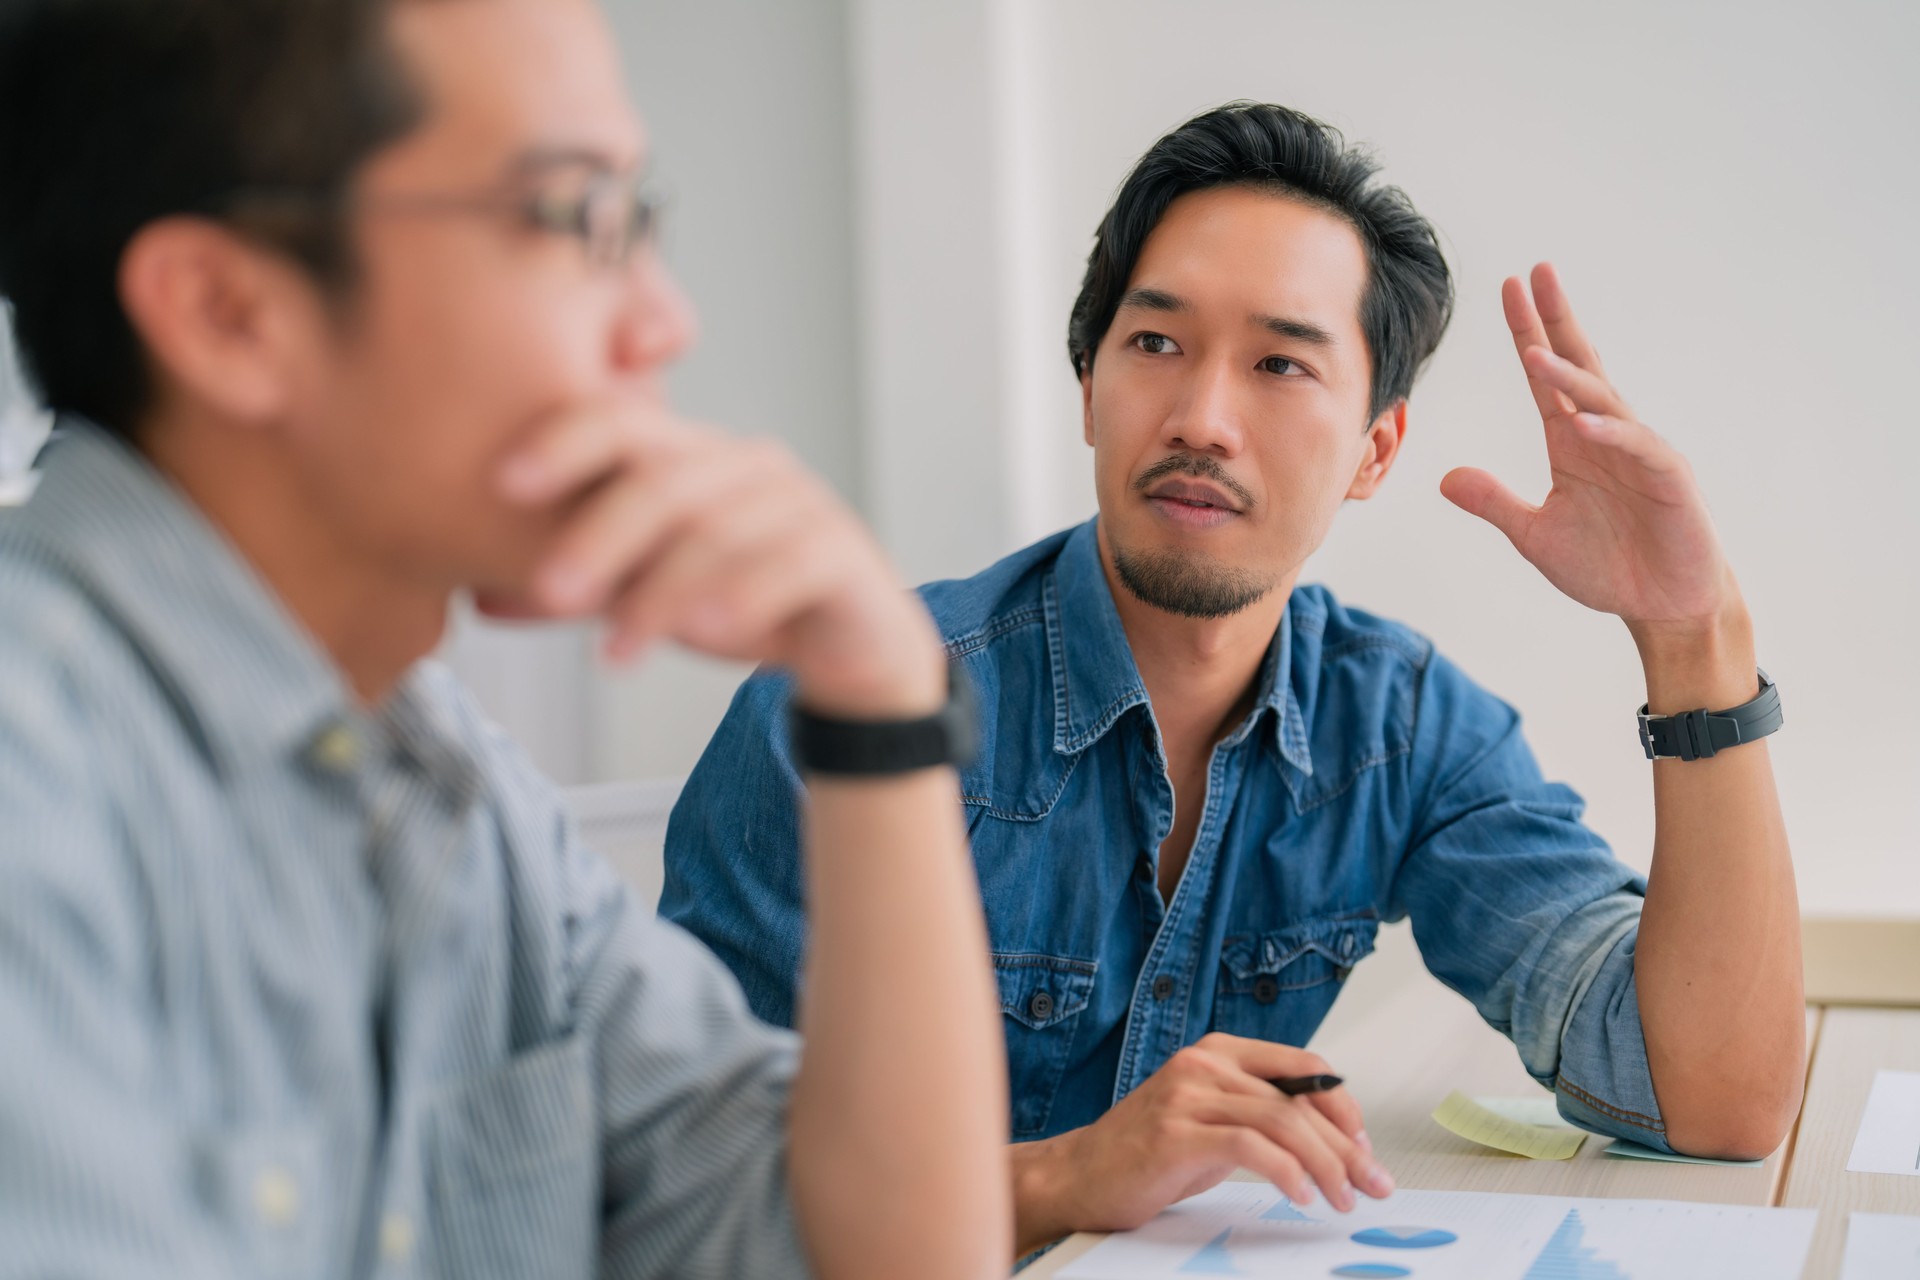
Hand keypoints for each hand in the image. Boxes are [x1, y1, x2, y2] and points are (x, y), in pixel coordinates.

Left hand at [478, 404, 944, 717]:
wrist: (851, 646)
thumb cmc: (742, 602)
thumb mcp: (647, 594)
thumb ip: (577, 592)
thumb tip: (480, 599)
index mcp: (691, 457)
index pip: (620, 424)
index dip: (562, 443)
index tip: (504, 483)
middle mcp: (745, 466)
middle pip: (663, 479)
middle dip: (599, 536)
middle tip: (551, 590)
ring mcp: (799, 503)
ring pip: (718, 532)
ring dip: (659, 594)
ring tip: (615, 652)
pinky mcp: (842, 552)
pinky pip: (790, 563)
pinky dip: (743, 596)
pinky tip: (708, 634)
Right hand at [1010, 1035, 1391, 1254]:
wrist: (1079, 1175)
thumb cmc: (1145, 1153)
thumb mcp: (1211, 1120)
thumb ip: (1258, 1113)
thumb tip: (1329, 1135)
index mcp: (1218, 1051)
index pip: (1304, 1067)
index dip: (1343, 1107)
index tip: (1365, 1146)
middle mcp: (1204, 1063)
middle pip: (1299, 1099)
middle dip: (1347, 1146)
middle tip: (1372, 1182)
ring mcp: (1187, 1095)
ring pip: (1282, 1122)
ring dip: (1326, 1165)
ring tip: (1343, 1197)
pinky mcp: (1175, 1133)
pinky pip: (1250, 1147)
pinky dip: (1287, 1174)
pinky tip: (1301, 1195)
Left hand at [1440, 263, 1742, 647]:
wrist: (1663, 606)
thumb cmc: (1608, 567)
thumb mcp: (1534, 535)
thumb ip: (1494, 503)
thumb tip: (1445, 478)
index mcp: (1573, 442)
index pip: (1545, 379)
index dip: (1529, 335)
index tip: (1510, 289)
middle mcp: (1605, 436)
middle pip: (1579, 367)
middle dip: (1557, 322)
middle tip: (1537, 273)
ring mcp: (1640, 453)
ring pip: (1603, 401)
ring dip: (1571, 376)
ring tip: (1535, 352)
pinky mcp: (1670, 479)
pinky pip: (1638, 448)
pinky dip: (1611, 435)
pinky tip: (1584, 423)